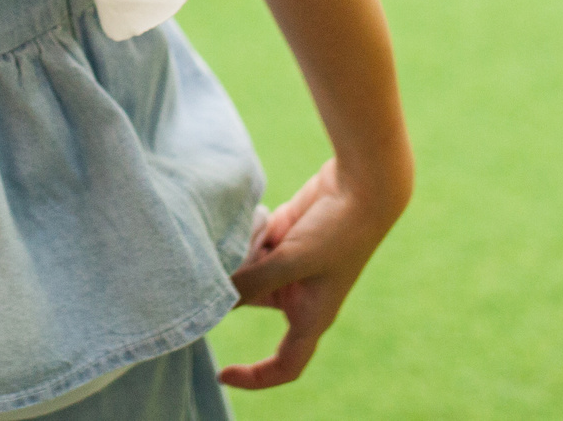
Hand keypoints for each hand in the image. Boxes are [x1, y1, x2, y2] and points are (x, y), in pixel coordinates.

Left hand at [222, 160, 395, 388]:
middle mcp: (299, 296)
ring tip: (220, 243)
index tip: (222, 374)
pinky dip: (240, 239)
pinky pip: (250, 246)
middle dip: (227, 294)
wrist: (361, 186)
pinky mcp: (283, 238)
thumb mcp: (291, 261)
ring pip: (246, 273)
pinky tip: (237, 224)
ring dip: (232, 260)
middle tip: (201, 279)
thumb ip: (252, 282)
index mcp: (311, 316)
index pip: (285, 365)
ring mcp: (289, 266)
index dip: (255, 377)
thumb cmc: (338, 232)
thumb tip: (215, 302)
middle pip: (251, 305)